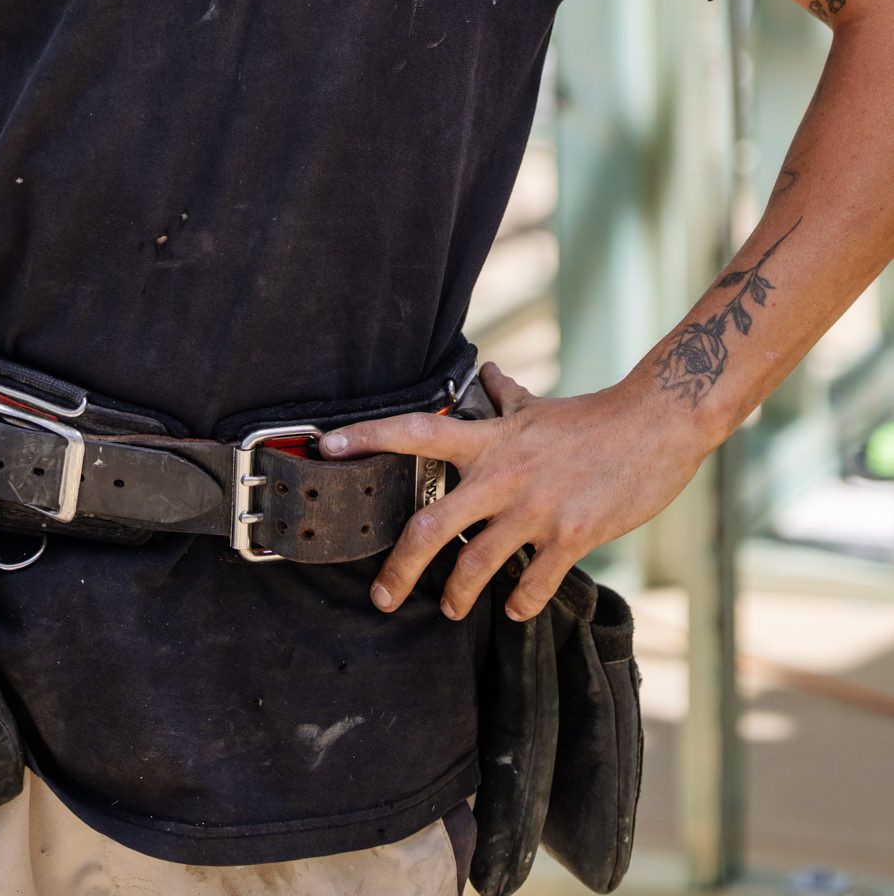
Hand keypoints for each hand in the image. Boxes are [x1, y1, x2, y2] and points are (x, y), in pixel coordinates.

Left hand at [318, 360, 704, 619]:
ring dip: (457, 595)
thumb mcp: (541, 407)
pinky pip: (532, 584)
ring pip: (476, 565)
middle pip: (430, 524)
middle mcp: (503, 474)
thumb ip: (508, 398)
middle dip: (399, 568)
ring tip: (451, 608)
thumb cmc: (595, 419)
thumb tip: (490, 376)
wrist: (657, 425)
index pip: (415, 431)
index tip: (328, 447)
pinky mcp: (572, 536)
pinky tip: (514, 607)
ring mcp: (536, 508)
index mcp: (490, 439)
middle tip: (381, 596)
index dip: (367, 437)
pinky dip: (518, 603)